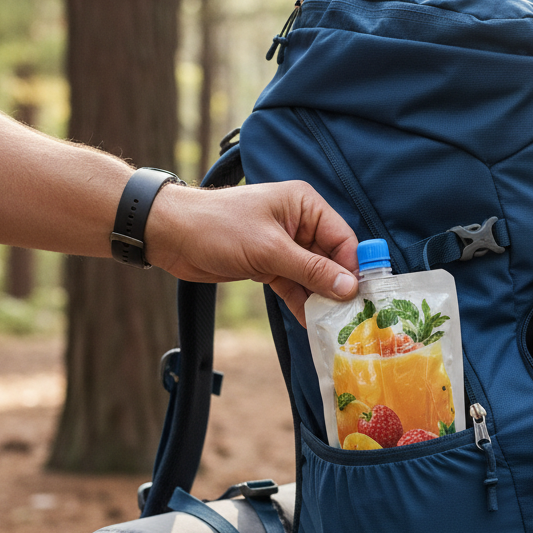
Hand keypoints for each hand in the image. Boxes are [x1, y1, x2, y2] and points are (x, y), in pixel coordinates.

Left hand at [145, 180, 358, 325]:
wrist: (171, 235)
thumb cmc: (218, 227)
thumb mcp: (270, 250)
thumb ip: (311, 270)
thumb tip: (349, 287)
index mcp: (304, 205)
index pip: (343, 238)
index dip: (353, 267)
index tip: (362, 297)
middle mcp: (299, 223)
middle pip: (331, 260)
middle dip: (338, 287)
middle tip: (351, 318)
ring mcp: (284, 245)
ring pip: (313, 276)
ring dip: (320, 299)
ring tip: (334, 326)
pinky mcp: (269, 264)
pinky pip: (294, 285)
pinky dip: (301, 302)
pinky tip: (311, 323)